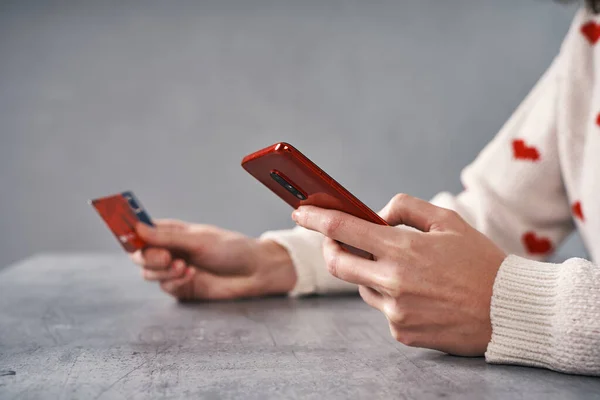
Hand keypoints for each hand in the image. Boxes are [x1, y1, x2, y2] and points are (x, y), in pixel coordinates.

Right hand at [131, 220, 296, 300]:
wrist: (253, 272)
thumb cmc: (231, 249)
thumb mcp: (199, 239)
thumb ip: (168, 237)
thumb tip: (138, 228)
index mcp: (172, 232)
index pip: (141, 230)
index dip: (129, 231)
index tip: (123, 231)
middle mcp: (170, 250)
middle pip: (139, 255)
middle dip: (148, 257)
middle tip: (166, 257)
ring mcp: (175, 270)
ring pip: (149, 274)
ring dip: (164, 271)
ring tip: (185, 266)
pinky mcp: (183, 288)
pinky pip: (166, 287)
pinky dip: (175, 282)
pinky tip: (192, 275)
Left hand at [292, 194, 505, 355]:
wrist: (510, 311)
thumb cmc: (481, 261)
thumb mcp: (448, 221)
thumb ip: (406, 209)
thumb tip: (376, 214)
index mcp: (402, 249)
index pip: (343, 230)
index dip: (316, 219)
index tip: (300, 213)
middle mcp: (393, 282)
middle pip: (338, 264)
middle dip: (331, 249)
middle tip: (337, 240)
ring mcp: (396, 311)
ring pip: (362, 287)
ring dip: (369, 274)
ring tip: (404, 269)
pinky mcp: (402, 333)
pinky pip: (384, 310)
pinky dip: (392, 298)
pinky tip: (420, 295)